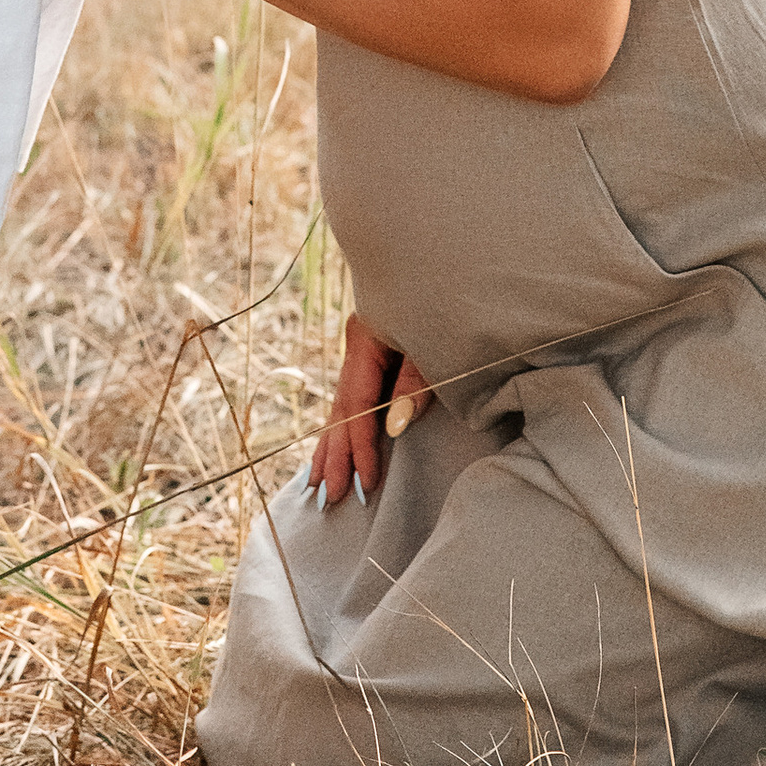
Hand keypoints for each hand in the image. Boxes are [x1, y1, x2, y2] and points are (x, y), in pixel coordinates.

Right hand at [307, 313, 434, 509]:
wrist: (449, 268)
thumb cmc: (446, 301)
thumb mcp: (434, 341)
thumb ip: (415, 383)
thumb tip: (395, 426)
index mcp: (366, 337)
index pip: (357, 404)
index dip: (360, 446)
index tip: (365, 482)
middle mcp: (358, 344)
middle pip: (342, 407)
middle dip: (336, 455)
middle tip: (330, 497)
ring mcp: (362, 349)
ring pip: (341, 405)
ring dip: (331, 446)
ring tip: (317, 484)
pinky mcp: (373, 355)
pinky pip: (350, 398)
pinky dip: (341, 427)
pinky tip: (329, 449)